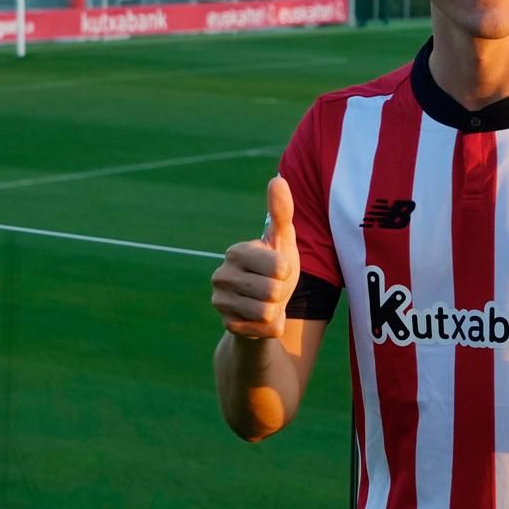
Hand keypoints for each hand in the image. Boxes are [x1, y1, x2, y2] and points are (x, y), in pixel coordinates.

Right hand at [211, 176, 299, 339]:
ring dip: (276, 310)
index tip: (279, 269)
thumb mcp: (282, 240)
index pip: (280, 266)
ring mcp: (221, 303)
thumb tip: (278, 179)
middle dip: (282, 293)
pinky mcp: (227, 327)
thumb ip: (281, 211)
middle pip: (274, 291)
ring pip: (268, 312)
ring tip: (267, 303)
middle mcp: (221, 276)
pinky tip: (261, 319)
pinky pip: (266, 330)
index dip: (287, 271)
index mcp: (236, 252)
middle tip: (273, 289)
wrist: (266, 308)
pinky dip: (271, 327)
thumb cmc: (276, 269)